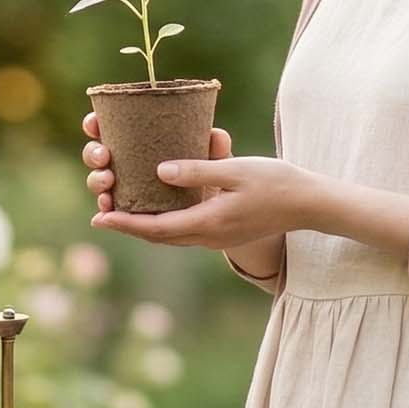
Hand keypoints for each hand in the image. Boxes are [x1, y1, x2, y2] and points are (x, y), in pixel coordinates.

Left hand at [89, 125, 310, 251]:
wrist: (309, 205)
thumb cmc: (276, 183)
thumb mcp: (236, 171)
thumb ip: (198, 170)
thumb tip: (159, 171)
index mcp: (207, 223)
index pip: (155, 228)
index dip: (124, 224)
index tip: (99, 218)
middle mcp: (207, 236)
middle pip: (158, 236)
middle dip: (128, 226)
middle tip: (101, 215)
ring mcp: (216, 237)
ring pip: (171, 236)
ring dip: (144, 226)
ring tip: (122, 213)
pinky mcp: (224, 231)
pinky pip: (185, 230)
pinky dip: (165, 222)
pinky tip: (158, 208)